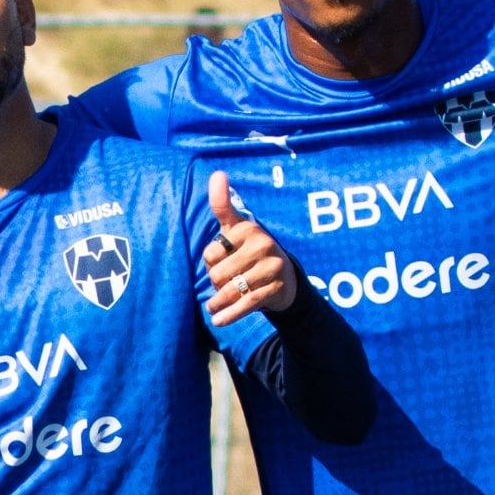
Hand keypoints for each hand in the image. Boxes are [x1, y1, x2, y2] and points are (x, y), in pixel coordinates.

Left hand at [201, 172, 299, 323]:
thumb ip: (223, 205)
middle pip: (219, 274)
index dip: (209, 263)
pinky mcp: (275, 288)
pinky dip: (230, 314)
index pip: (211, 253)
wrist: (285, 279)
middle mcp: (263, 245)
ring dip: (218, 302)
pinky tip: (219, 320)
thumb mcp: (236, 228)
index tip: (216, 263)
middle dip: (215, 283)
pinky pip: (246, 303)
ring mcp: (271, 267)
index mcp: (249, 229)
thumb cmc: (251, 251)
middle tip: (221, 285)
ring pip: (231, 290)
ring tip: (213, 307)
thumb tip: (217, 174)